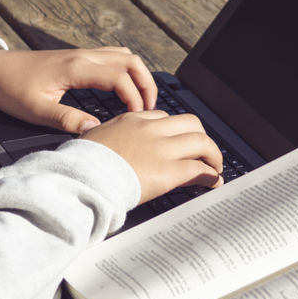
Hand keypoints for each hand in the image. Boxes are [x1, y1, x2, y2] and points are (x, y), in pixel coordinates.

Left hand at [0, 45, 157, 132]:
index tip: (139, 119)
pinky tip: (124, 89)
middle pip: (130, 61)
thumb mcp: (37, 110)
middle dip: (146, 84)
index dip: (135, 98)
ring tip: (142, 100)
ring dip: (138, 75)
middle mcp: (84, 56)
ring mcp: (82, 53)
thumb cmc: (13, 89)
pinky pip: (112, 56)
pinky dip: (126, 70)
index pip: (120, 78)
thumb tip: (95, 129)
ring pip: (123, 55)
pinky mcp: (78, 57)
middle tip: (151, 110)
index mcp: (77, 68)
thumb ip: (67, 120)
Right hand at [83, 110, 223, 204]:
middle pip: (190, 123)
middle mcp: (151, 129)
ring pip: (201, 142)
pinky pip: (199, 168)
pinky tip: (212, 181)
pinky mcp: (168, 171)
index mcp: (132, 119)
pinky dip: (210, 174)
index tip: (179, 142)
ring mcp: (161, 148)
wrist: (83, 177)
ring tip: (214, 168)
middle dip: (201, 137)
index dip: (175, 131)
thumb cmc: (83, 162)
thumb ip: (110, 135)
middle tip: (205, 153)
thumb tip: (111, 142)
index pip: (164, 117)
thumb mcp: (95, 137)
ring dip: (213, 155)